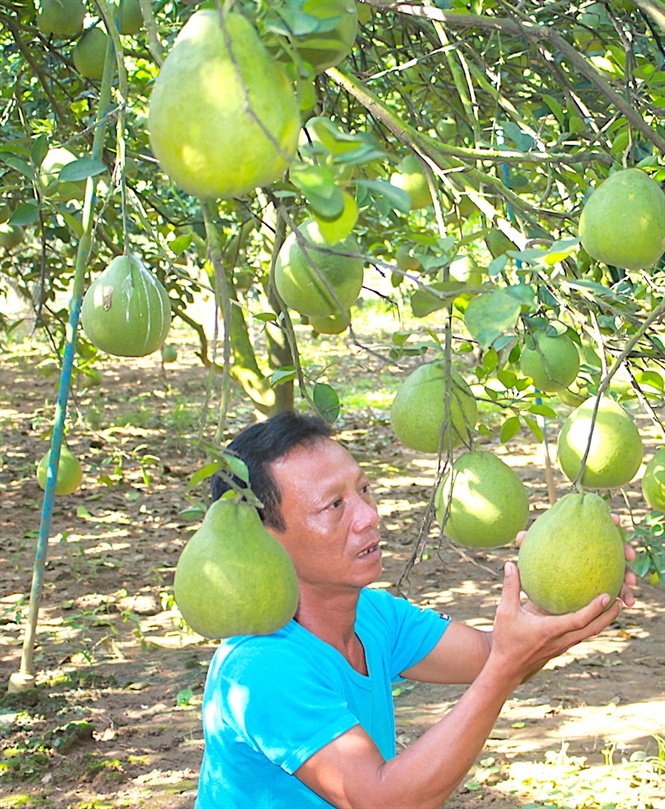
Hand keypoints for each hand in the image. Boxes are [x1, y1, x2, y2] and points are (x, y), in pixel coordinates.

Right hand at [489, 562, 623, 685]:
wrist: (506, 669)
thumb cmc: (506, 640)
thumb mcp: (505, 611)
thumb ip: (510, 588)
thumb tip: (511, 564)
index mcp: (550, 631)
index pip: (579, 620)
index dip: (594, 609)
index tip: (607, 596)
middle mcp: (561, 640)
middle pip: (592, 629)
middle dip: (609, 616)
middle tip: (621, 600)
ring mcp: (562, 646)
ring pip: (589, 634)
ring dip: (603, 621)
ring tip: (612, 607)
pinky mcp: (560, 648)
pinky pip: (580, 635)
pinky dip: (590, 625)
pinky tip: (588, 615)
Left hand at [514, 512, 635, 607]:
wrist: (540, 597)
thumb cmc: (535, 570)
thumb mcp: (531, 558)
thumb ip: (528, 546)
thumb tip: (519, 537)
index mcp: (578, 538)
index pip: (595, 525)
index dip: (607, 520)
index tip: (616, 521)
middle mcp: (591, 552)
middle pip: (613, 546)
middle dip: (625, 548)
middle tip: (630, 554)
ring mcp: (598, 570)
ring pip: (619, 570)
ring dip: (628, 575)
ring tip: (631, 582)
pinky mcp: (600, 587)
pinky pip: (616, 590)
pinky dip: (623, 594)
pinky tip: (627, 601)